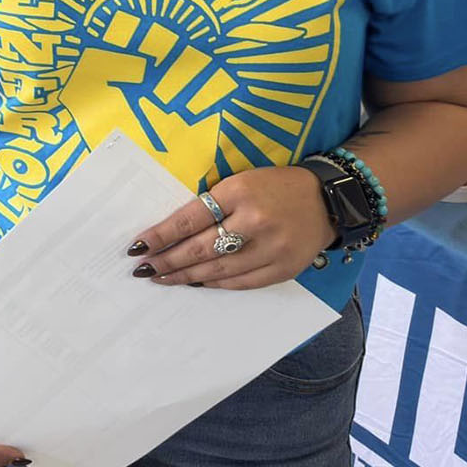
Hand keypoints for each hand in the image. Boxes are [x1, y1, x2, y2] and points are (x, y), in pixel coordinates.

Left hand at [128, 165, 337, 289]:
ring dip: (186, 276)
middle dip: (168, 260)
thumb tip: (173, 232)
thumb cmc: (275, 187)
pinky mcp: (284, 269)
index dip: (161, 235)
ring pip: (219, 270)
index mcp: (239, 192)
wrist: (328, 200)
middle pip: (201, 248)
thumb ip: (211, 204)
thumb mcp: (240, 182)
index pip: (190, 218)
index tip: (138, 247)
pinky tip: (197, 283)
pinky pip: (242, 282)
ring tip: (162, 278)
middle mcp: (255, 221)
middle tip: (144, 268)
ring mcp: (272, 248)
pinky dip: (216, 284)